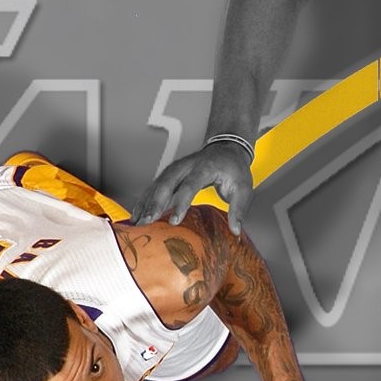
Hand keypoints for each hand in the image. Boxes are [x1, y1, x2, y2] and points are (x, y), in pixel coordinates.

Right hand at [136, 141, 255, 233]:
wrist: (226, 149)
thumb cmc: (234, 169)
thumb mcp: (243, 188)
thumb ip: (238, 209)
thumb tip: (235, 230)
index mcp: (204, 167)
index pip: (190, 185)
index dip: (180, 203)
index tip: (174, 221)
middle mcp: (185, 166)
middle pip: (166, 183)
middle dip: (155, 203)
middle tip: (147, 222)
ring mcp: (175, 169)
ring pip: (156, 185)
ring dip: (145, 203)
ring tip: (136, 223)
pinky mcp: (169, 175)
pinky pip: (153, 187)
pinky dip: (144, 201)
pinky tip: (137, 215)